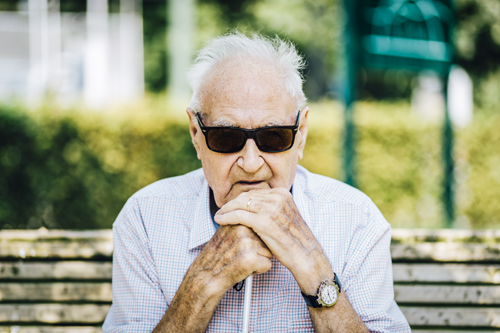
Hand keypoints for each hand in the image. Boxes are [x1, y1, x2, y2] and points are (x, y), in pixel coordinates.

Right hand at [186, 224, 271, 294]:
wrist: (206, 278)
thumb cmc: (217, 258)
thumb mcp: (226, 233)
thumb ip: (241, 226)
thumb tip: (259, 221)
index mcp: (237, 221)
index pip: (259, 228)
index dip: (252, 241)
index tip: (238, 247)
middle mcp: (243, 229)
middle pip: (265, 239)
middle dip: (256, 250)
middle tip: (238, 256)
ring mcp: (247, 243)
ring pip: (268, 252)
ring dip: (258, 260)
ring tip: (240, 263)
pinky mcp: (252, 259)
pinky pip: (268, 265)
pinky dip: (258, 271)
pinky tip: (243, 270)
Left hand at [214, 188, 333, 294]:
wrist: (305, 255)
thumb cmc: (293, 240)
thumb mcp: (285, 216)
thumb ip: (271, 208)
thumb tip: (251, 205)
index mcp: (283, 194)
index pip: (255, 193)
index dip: (240, 200)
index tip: (231, 206)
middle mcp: (278, 197)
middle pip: (246, 196)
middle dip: (232, 203)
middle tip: (222, 210)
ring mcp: (271, 208)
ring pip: (240, 204)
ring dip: (226, 209)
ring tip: (218, 215)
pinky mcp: (264, 221)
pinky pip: (239, 215)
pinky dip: (227, 217)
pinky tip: (220, 220)